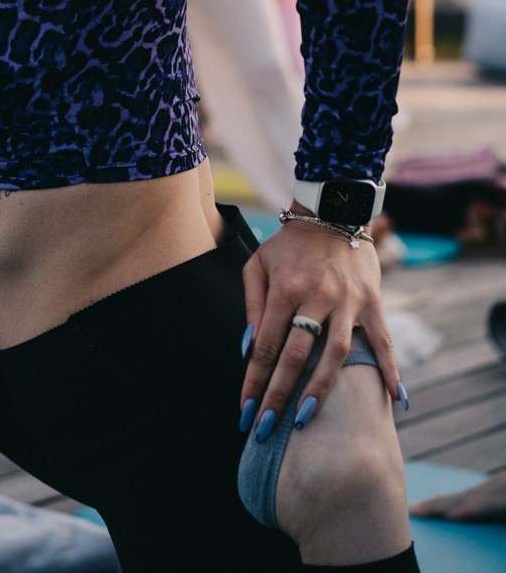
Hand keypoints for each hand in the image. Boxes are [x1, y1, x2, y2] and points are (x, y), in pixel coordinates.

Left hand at [239, 218, 400, 436]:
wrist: (333, 211)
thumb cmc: (289, 244)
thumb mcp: (259, 264)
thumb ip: (252, 304)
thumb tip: (249, 349)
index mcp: (284, 288)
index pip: (266, 345)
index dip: (254, 381)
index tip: (246, 411)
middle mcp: (315, 296)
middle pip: (296, 356)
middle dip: (279, 395)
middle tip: (267, 430)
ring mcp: (347, 300)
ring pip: (335, 353)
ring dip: (321, 390)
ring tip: (306, 421)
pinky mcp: (372, 300)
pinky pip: (383, 340)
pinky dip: (391, 369)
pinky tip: (396, 399)